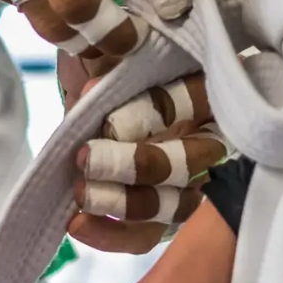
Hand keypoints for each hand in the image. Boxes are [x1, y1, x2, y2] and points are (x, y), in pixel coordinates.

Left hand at [65, 65, 230, 252]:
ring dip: (124, 203)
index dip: (149, 116)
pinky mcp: (159, 211)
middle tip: (88, 159)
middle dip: (135, 165)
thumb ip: (108, 61)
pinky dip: (111, 234)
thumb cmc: (103, 58)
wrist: (83, 72)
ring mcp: (185, 180)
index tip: (107, 123)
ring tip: (82, 194)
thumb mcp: (105, 48)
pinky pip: (145, 235)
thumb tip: (97, 89)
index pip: (191, 104)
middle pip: (186, 163)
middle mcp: (203, 137)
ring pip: (171, 205)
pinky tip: (78, 224)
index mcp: (201, 87)